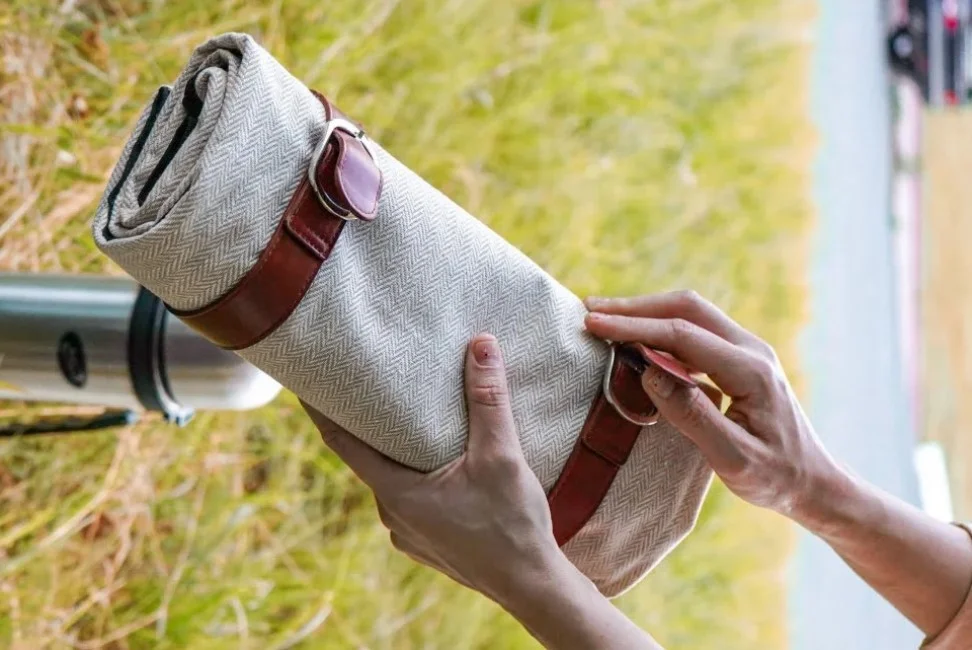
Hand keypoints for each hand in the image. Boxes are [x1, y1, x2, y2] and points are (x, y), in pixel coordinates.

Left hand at [303, 334, 562, 603]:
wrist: (531, 585)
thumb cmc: (513, 524)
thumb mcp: (501, 455)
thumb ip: (488, 399)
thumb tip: (481, 344)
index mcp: (395, 492)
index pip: (340, 441)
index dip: (319, 409)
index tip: (304, 381)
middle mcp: (391, 514)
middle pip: (367, 457)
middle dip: (367, 422)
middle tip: (366, 383)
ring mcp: (407, 532)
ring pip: (391, 478)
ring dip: (395, 450)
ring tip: (407, 416)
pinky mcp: (426, 541)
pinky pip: (410, 498)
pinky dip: (415, 473)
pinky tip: (440, 460)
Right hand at [584, 291, 846, 525]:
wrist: (813, 481)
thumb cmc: (774, 476)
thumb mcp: (733, 458)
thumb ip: (691, 415)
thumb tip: (647, 372)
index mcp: (750, 370)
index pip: (681, 334)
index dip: (633, 327)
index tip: (593, 324)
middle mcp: (751, 349)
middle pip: (686, 308)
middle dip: (635, 307)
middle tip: (590, 311)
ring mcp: (747, 351)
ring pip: (690, 314)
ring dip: (646, 314)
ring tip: (604, 321)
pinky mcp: (738, 359)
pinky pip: (695, 332)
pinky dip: (660, 330)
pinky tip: (636, 343)